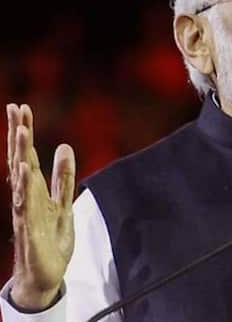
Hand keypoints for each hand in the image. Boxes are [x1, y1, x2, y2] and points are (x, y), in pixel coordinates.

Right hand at [6, 104, 75, 309]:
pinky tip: (24, 171)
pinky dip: (25, 188)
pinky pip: (26, 206)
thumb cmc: (50, 238)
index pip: (27, 155)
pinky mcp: (30, 230)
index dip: (24, 132)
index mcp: (34, 190)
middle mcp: (25, 198)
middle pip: (20, 161)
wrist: (45, 276)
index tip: (21, 107)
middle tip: (16, 109)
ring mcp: (25, 213)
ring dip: (20, 155)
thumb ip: (63, 176)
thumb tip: (64, 146)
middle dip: (19, 135)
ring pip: (21, 179)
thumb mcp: (63, 202)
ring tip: (20, 132)